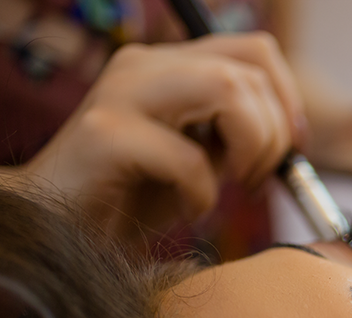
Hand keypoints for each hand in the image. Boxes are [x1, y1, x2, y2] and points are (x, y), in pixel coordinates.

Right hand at [23, 32, 305, 239]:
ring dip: (247, 149)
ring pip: (226, 89)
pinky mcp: (103, 134)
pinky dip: (202, 194)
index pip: (254, 52)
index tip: (291, 149)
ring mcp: (121, 94)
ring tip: (227, 187)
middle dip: (272, 136)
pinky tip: (186, 209)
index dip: (287, 100)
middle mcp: (143, 67)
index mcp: (169, 66)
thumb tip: (291, 135)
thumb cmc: (133, 197)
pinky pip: (188, 157)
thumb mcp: (201, 159)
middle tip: (251, 181)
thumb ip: (236, 136)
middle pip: (247, 72)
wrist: (59, 231)